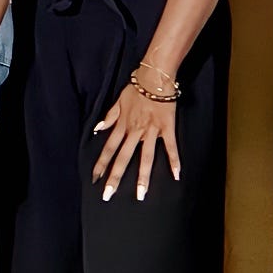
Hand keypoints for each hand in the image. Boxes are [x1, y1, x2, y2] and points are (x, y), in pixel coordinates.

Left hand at [92, 81, 180, 202]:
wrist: (154, 77)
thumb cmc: (136, 87)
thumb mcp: (118, 100)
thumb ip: (109, 116)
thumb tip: (98, 128)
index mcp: (123, 125)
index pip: (109, 148)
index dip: (101, 164)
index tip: (95, 179)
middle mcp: (135, 131)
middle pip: (123, 157)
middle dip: (115, 177)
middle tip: (109, 195)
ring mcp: (151, 131)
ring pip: (145, 157)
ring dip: (143, 176)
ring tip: (141, 194)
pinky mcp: (166, 128)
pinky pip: (171, 147)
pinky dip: (174, 160)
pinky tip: (177, 176)